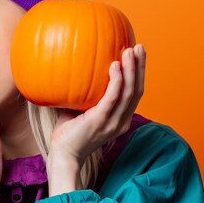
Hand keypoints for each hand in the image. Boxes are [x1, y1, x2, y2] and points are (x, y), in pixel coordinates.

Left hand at [47, 45, 145, 168]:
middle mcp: (121, 122)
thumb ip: (88, 93)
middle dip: (140, 67)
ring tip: (130, 50)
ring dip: (132, 69)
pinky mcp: (100, 121)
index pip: (136, 93)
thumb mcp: (82, 109)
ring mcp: (112, 123)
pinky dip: (116, 81)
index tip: (138, 55)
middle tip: (139, 47)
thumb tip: (81, 67)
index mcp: (121, 119)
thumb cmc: (70, 132)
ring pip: (129, 92)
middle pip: (137, 90)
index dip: (139, 73)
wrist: (63, 155)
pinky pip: (112, 98)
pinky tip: (114, 65)